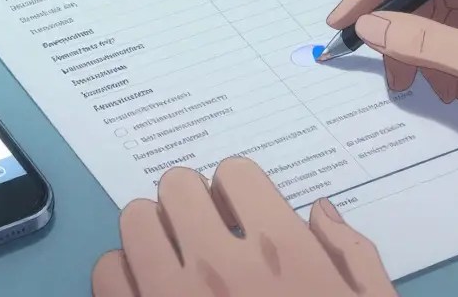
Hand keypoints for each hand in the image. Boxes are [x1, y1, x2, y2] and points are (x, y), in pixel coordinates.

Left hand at [92, 158, 396, 296]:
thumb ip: (352, 257)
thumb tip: (319, 213)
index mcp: (284, 255)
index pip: (236, 173)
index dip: (241, 191)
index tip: (245, 214)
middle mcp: (219, 266)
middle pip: (176, 187)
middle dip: (191, 203)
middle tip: (206, 231)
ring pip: (133, 223)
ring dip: (153, 234)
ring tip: (172, 260)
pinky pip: (106, 275)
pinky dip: (123, 276)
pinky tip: (149, 294)